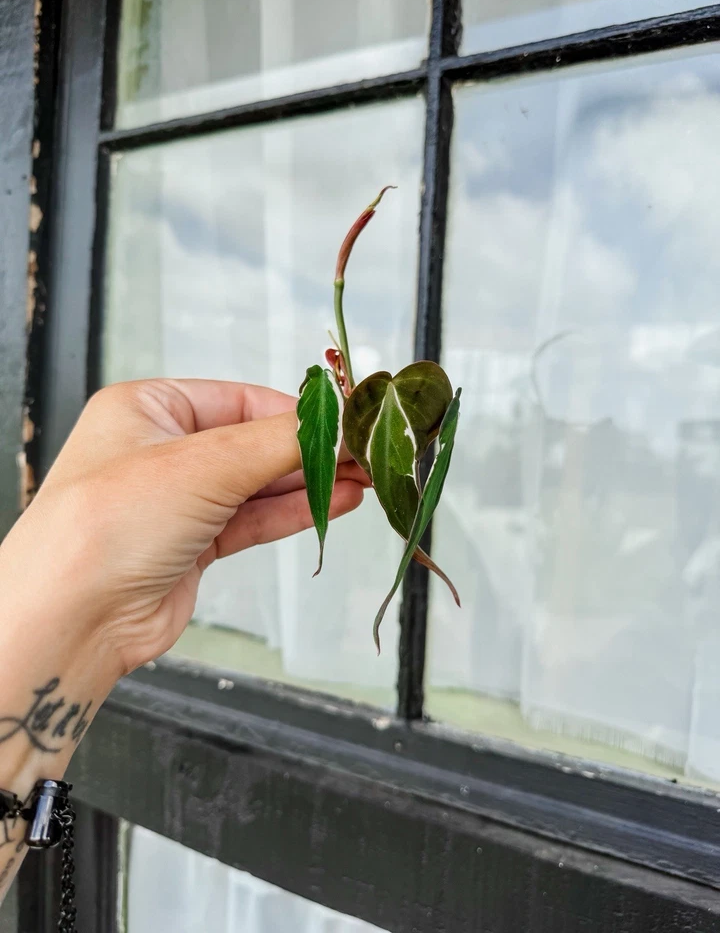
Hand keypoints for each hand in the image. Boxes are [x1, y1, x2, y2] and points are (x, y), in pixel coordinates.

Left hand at [0, 378, 368, 678]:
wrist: (72, 619)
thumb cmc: (106, 526)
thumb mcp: (202, 464)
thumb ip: (278, 442)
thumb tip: (339, 424)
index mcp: (148, 409)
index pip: (240, 399)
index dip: (297, 412)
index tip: (346, 423)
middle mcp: (162, 450)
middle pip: (254, 441)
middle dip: (310, 450)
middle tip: (364, 453)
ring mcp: (179, 500)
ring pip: (259, 483)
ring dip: (310, 483)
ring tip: (362, 478)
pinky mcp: (194, 545)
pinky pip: (254, 519)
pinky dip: (295, 511)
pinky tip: (335, 502)